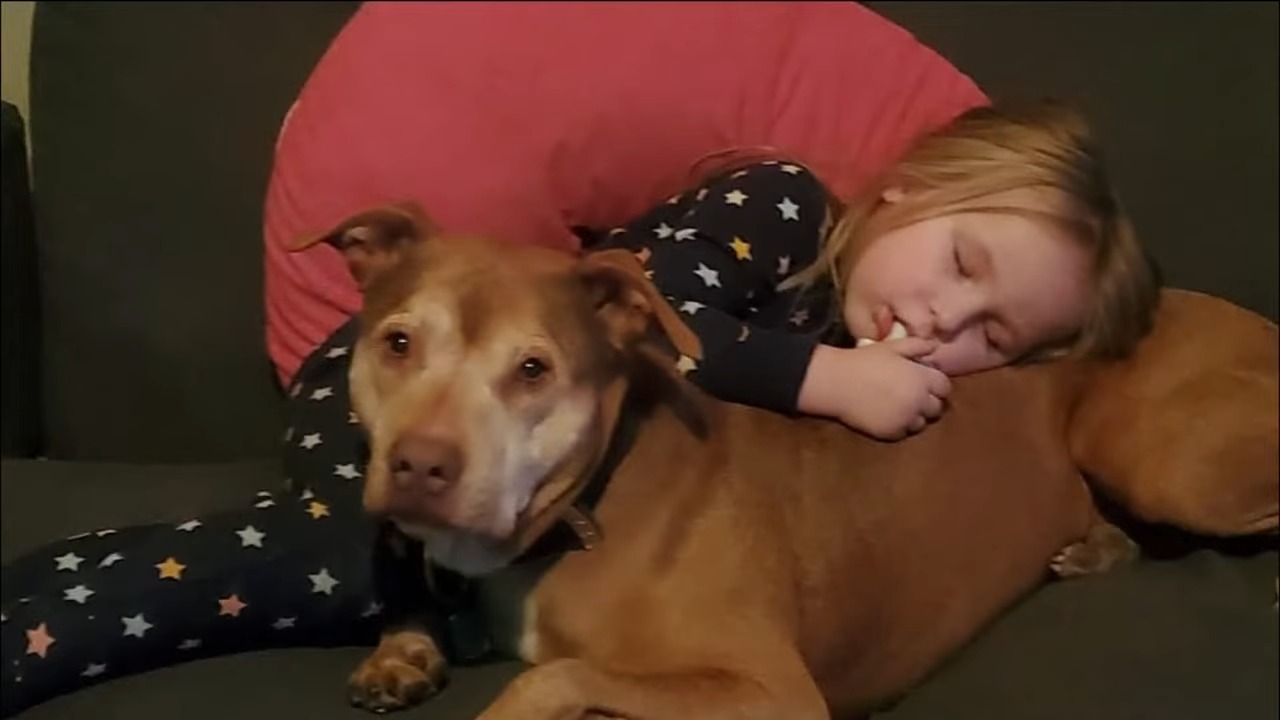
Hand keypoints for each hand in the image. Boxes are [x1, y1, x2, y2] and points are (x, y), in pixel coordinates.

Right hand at [798, 340, 951, 439]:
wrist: (836, 382)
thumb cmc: (863, 360)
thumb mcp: (891, 347)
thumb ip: (917, 346)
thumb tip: (935, 346)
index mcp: (922, 378)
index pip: (945, 388)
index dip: (936, 385)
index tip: (924, 381)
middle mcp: (918, 401)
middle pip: (937, 408)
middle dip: (928, 402)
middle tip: (912, 395)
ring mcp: (905, 419)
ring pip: (922, 423)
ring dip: (915, 416)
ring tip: (899, 407)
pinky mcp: (891, 432)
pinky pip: (903, 433)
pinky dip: (899, 425)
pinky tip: (886, 415)